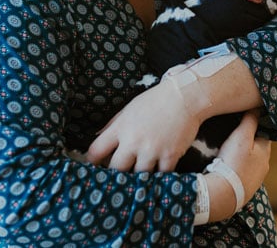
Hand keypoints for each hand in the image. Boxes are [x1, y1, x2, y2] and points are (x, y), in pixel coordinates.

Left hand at [86, 79, 200, 171]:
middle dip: (116, 174)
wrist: (184, 97)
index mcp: (121, 128)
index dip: (92, 162)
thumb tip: (98, 137)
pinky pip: (161, 175)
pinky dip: (159, 176)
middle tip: (118, 177)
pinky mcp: (169, 155)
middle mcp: (134, 140)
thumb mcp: (129, 108)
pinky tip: (158, 175)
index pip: (96, 151)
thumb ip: (114, 125)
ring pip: (139, 176)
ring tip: (139, 179)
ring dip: (139, 177)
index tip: (94, 167)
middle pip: (116, 169)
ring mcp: (152, 150)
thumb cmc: (156, 101)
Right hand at [207, 109, 270, 219]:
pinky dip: (236, 169)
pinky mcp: (245, 189)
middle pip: (257, 148)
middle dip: (247, 142)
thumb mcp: (241, 136)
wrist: (224, 193)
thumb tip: (258, 106)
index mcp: (266, 151)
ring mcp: (255, 179)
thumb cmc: (233, 162)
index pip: (264, 133)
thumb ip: (250, 120)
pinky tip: (226, 168)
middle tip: (233, 135)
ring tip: (227, 151)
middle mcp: (264, 166)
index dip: (255, 125)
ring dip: (241, 157)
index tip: (246, 120)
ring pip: (250, 162)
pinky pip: (242, 174)